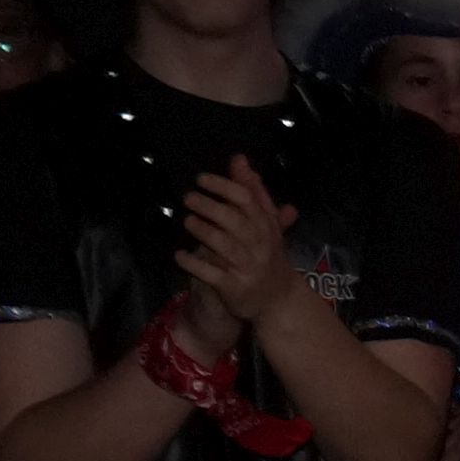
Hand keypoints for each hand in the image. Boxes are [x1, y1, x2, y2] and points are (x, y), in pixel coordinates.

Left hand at [175, 157, 303, 326]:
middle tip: (188, 197)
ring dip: (203, 231)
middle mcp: (259, 245)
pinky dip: (194, 263)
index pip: (247, 200)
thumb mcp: (266, 223)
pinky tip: (179, 255)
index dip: (223, 186)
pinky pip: (211, 274)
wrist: (280, 300)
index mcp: (266, 227)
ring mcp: (247, 267)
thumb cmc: (268, 255)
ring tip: (187, 221)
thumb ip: (252, 191)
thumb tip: (239, 159)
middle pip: (234, 221)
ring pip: (224, 246)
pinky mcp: (234, 287)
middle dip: (210, 207)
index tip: (201, 179)